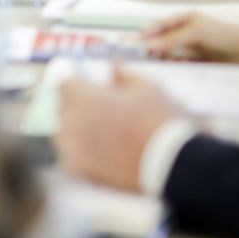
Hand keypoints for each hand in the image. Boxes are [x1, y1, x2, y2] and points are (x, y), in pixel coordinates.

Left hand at [55, 66, 182, 191]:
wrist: (174, 163)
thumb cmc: (161, 121)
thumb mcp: (148, 87)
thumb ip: (123, 74)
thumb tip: (111, 68)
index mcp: (85, 98)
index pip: (64, 84)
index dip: (76, 84)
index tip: (86, 87)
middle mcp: (73, 121)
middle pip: (64, 109)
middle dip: (78, 107)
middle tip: (100, 112)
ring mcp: (73, 147)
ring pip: (63, 133)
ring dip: (76, 131)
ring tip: (101, 135)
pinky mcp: (79, 169)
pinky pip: (69, 156)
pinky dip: (79, 154)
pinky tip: (98, 153)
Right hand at [143, 13, 238, 65]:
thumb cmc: (223, 35)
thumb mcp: (194, 33)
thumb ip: (169, 39)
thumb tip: (146, 45)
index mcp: (181, 20)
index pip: (155, 27)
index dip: (142, 35)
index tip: (127, 44)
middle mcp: (182, 34)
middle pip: (158, 41)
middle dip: (147, 49)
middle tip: (134, 59)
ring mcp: (187, 49)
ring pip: (165, 55)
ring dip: (158, 60)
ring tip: (148, 67)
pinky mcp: (194, 64)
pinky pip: (176, 66)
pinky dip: (170, 68)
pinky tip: (166, 71)